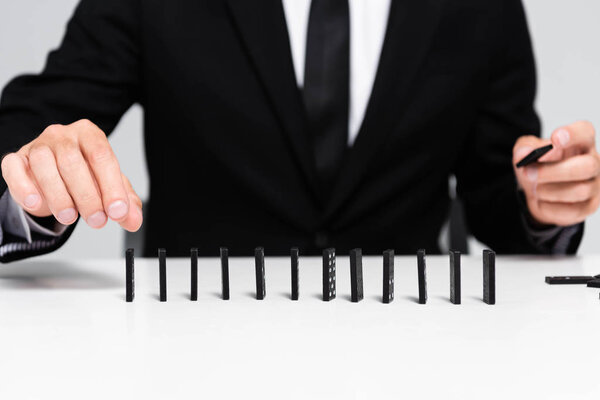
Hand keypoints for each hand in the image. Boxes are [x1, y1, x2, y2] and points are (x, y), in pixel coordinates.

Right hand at [1, 119, 142, 230]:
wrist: (56, 176)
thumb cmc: (86, 176)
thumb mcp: (110, 188)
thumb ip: (125, 203)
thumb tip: (133, 220)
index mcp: (90, 135)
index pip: (102, 156)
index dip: (111, 186)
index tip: (118, 212)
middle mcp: (63, 135)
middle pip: (73, 162)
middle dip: (88, 196)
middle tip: (97, 221)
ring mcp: (37, 145)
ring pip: (44, 166)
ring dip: (59, 196)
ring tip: (70, 217)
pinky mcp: (16, 159)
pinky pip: (14, 169)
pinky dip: (25, 188)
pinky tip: (37, 204)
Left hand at [513, 121, 599, 225]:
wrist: (537, 190)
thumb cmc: (538, 165)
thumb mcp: (525, 153)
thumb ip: (524, 149)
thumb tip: (523, 153)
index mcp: (581, 142)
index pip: (585, 132)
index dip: (572, 135)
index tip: (555, 139)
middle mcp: (594, 162)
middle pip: (586, 166)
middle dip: (554, 171)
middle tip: (528, 172)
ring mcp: (595, 185)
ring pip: (580, 191)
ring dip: (549, 190)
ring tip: (534, 188)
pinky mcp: (589, 206)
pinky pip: (572, 210)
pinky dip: (550, 207)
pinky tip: (542, 200)